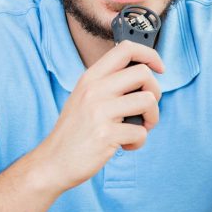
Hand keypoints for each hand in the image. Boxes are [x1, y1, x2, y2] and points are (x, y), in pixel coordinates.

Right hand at [35, 41, 163, 192]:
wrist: (53, 162)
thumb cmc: (75, 132)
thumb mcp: (84, 97)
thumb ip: (109, 84)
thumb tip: (145, 75)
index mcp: (91, 78)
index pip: (126, 48)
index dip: (150, 55)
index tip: (159, 69)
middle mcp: (94, 90)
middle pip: (144, 73)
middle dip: (156, 91)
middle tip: (146, 109)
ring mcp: (99, 111)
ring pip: (148, 101)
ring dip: (152, 118)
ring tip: (138, 128)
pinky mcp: (106, 135)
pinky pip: (141, 132)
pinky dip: (138, 142)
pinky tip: (125, 145)